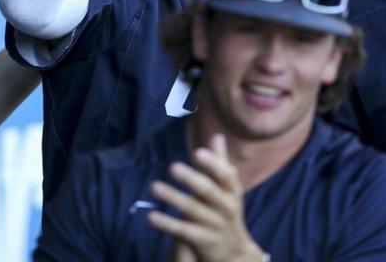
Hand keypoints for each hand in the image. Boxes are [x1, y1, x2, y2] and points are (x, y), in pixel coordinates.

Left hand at [148, 134, 265, 261]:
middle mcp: (227, 207)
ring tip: (154, 186)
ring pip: (193, 210)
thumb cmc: (226, 211)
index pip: (225, 176)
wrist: (235, 252)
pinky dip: (167, 223)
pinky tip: (151, 215)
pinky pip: (183, 231)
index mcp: (232, 191)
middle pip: (208, 191)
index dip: (213, 164)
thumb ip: (220, 163)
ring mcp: (215, 225)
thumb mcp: (228, 189)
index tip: (198, 152)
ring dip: (173, 197)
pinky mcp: (203, 241)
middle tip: (173, 167)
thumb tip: (217, 136)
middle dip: (191, 179)